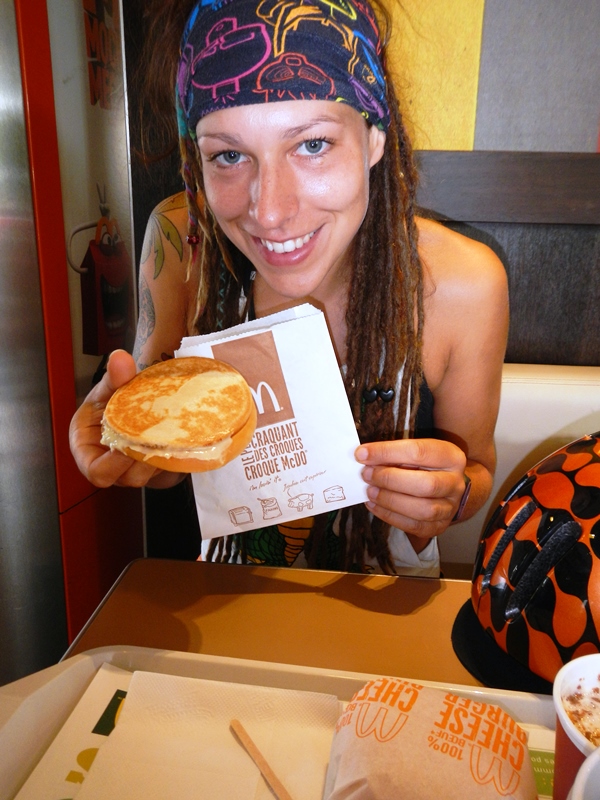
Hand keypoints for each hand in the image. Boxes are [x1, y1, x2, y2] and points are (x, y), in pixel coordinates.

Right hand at [69, 350, 180, 488]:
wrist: (132, 406)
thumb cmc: (111, 402)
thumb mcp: (109, 388)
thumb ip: (113, 377)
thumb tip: (119, 358)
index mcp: (88, 450)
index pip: (97, 473)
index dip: (115, 464)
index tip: (130, 442)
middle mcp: (112, 467)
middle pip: (130, 478)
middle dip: (146, 458)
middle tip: (160, 434)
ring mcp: (135, 471)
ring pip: (153, 476)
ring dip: (164, 456)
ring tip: (174, 433)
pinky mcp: (157, 471)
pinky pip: (169, 472)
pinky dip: (178, 457)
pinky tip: (184, 437)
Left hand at [355, 438, 467, 542]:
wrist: (446, 486)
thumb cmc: (425, 465)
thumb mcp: (416, 451)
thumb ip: (395, 453)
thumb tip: (364, 456)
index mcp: (451, 457)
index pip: (419, 452)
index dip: (387, 452)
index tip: (362, 453)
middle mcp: (455, 483)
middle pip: (426, 484)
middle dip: (390, 480)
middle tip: (367, 474)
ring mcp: (450, 507)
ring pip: (423, 509)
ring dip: (390, 500)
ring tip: (370, 491)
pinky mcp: (438, 526)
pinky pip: (415, 526)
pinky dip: (390, 516)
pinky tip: (374, 505)